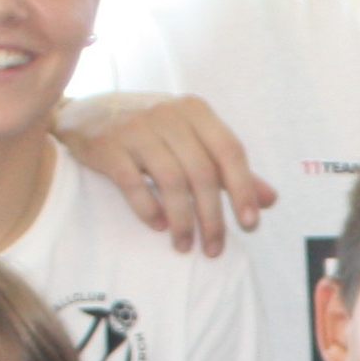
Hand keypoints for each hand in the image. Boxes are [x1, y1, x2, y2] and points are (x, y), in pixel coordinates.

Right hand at [59, 93, 275, 256]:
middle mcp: (168, 114)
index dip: (243, 190)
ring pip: (171, 181)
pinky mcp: (108, 145)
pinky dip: (149, 210)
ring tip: (185, 245)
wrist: (88, 114)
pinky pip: (133, 184)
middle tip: (214, 249)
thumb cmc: (153, 132)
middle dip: (212, 218)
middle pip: (202, 173)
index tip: (250, 226)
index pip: (230, 151)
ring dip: (182, 221)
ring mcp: (136, 127)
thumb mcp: (193, 141)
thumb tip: (270, 200)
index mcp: (195, 112)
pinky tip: (159, 226)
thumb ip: (230, 170)